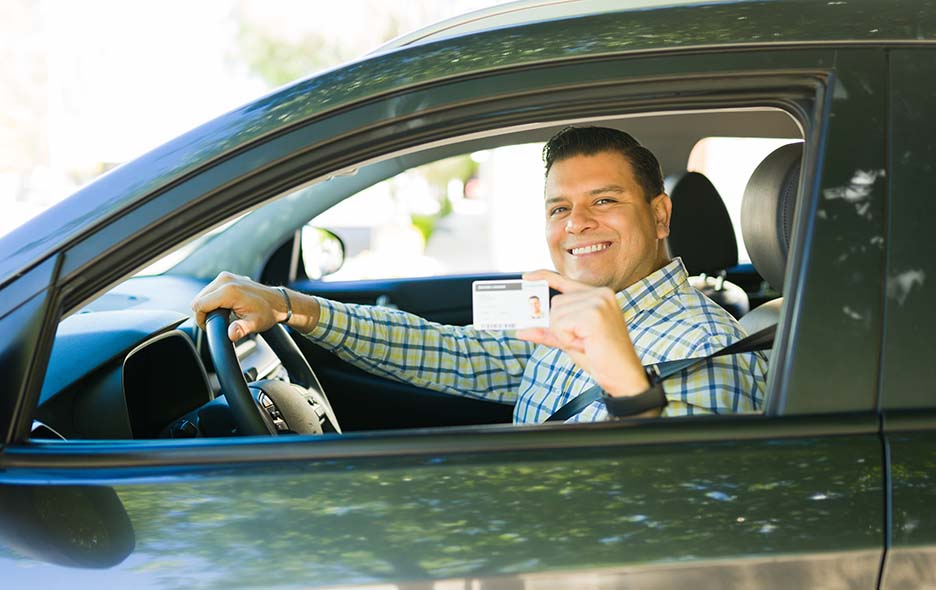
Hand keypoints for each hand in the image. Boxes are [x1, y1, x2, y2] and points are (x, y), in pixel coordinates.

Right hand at [192, 272, 308, 340]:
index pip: (199, 305)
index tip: (209, 327)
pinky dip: (212, 300)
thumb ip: (241, 329)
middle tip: (217, 322)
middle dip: (203, 313)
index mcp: (229, 291)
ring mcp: (225, 276)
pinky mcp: (226, 277)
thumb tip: (232, 334)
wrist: (277, 302)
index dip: (200, 319)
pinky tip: (224, 307)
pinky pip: (210, 290)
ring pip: (203, 294)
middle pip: (199, 299)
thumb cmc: (267, 313)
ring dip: (207, 306)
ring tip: (222, 315)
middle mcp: (225, 280)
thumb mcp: (254, 324)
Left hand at [516, 270, 649, 397]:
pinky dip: (567, 339)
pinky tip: (585, 344)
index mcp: (598, 295)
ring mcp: (598, 302)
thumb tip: (522, 330)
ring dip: (564, 334)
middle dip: (560, 326)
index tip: (527, 277)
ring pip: (556, 314)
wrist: (623, 375)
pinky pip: (560, 324)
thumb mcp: (569, 341)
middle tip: (581, 339)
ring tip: (586, 342)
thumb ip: (548, 332)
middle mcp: (600, 294)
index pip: (565, 281)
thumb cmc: (601, 358)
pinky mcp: (593, 314)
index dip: (544, 277)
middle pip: (556, 303)